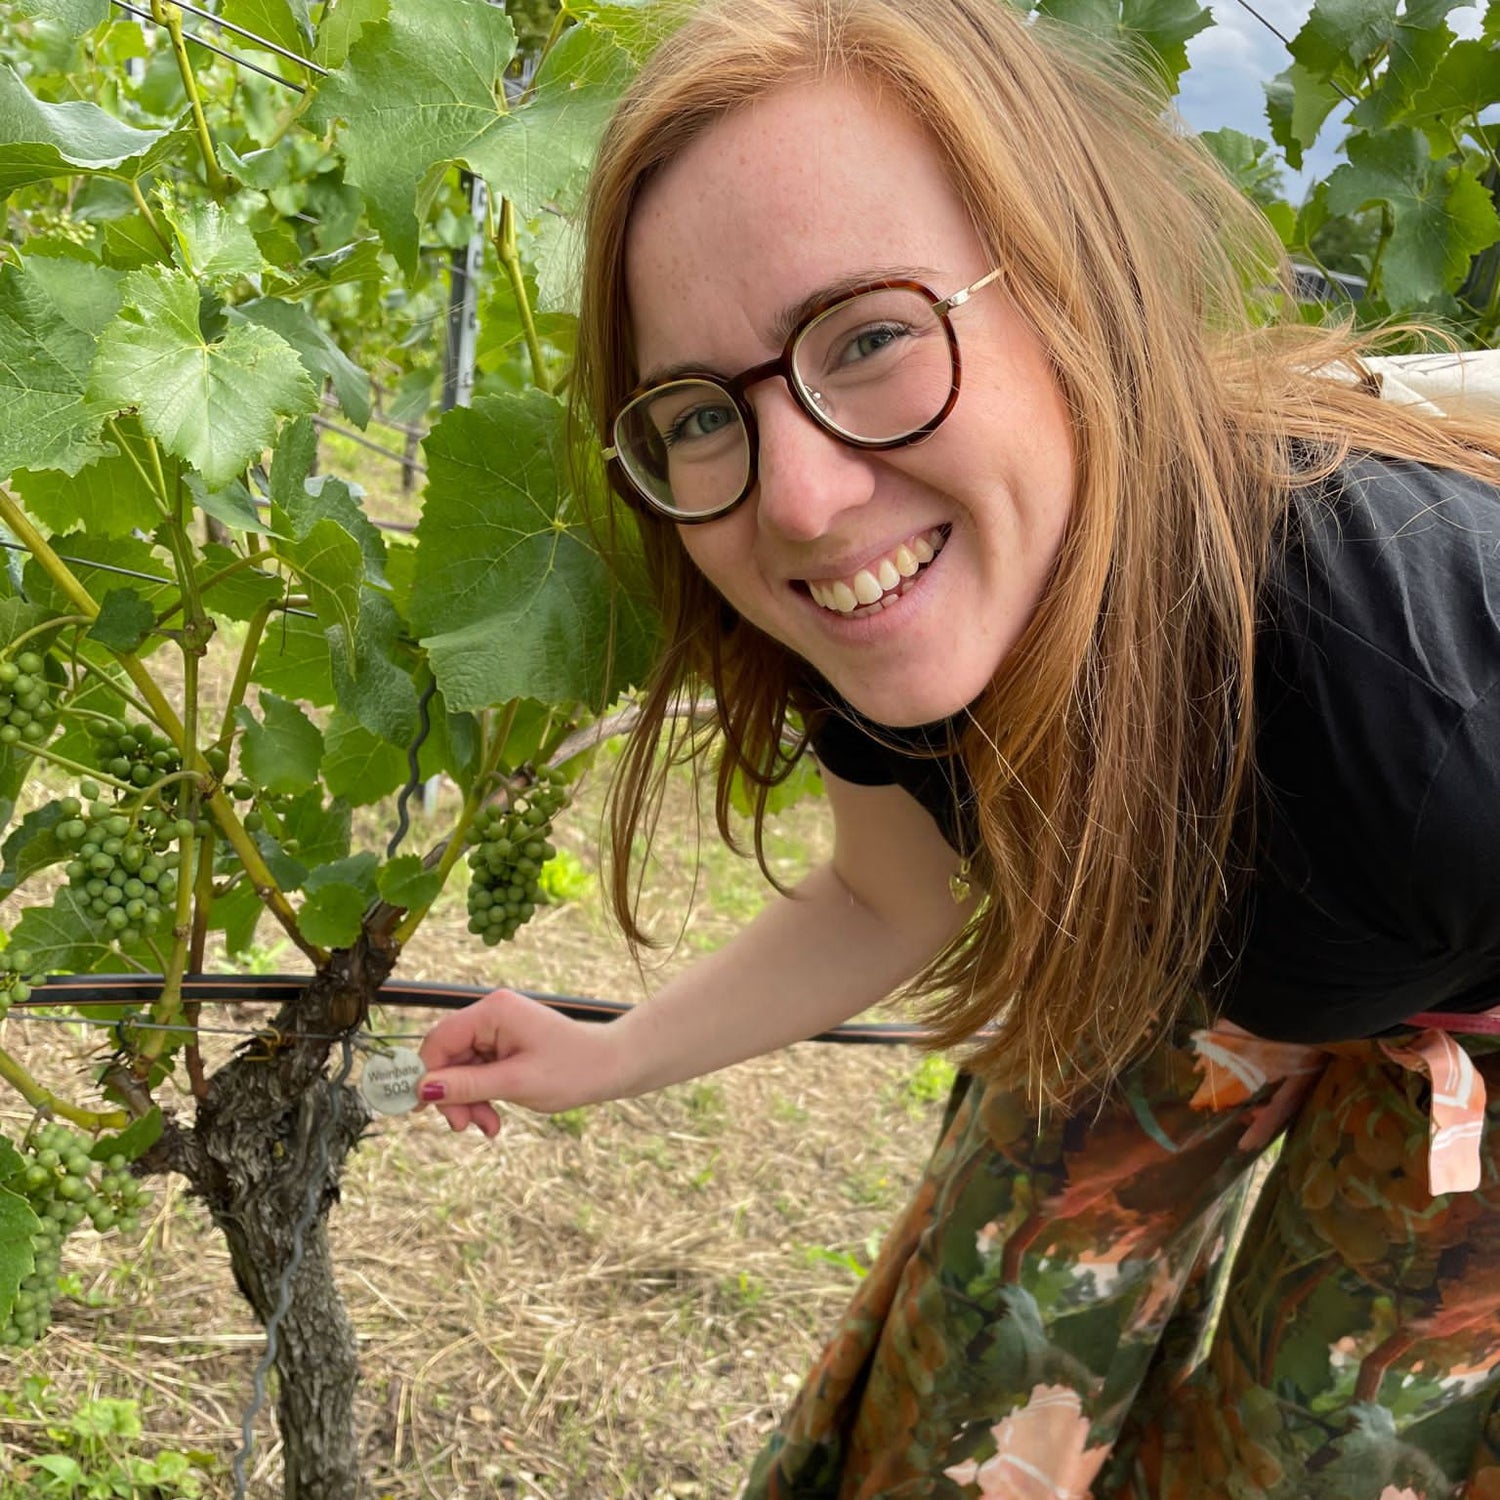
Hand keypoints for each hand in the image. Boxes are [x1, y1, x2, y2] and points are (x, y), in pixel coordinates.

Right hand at [415, 988, 622, 1136]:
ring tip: (489, 1128)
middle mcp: (491, 1015)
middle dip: (453, 1096)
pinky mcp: (505, 1046)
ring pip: (460, 1070)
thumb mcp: (516, 1083)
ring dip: (469, 1102)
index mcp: (493, 1011)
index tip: (423, 1112)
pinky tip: (494, 1121)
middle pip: (447, 1058)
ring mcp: (498, 1030)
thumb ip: (467, 1085)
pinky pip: (478, 1073)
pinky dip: (482, 1098)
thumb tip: (421, 1090)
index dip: (426, 1076)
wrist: (613, 1067)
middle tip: (464, 1128)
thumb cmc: (573, 1069)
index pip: (439, 1040)